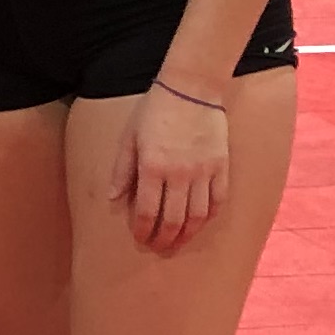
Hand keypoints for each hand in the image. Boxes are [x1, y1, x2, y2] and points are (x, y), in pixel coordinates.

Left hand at [112, 80, 231, 253]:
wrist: (191, 87)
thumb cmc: (154, 111)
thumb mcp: (129, 138)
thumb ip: (122, 170)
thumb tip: (114, 199)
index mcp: (152, 167)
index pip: (146, 212)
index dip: (142, 231)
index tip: (140, 238)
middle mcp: (179, 174)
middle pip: (173, 220)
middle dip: (164, 239)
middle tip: (159, 247)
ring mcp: (203, 172)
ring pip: (197, 217)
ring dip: (187, 235)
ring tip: (178, 241)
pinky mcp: (221, 166)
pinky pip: (217, 201)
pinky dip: (208, 217)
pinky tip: (199, 223)